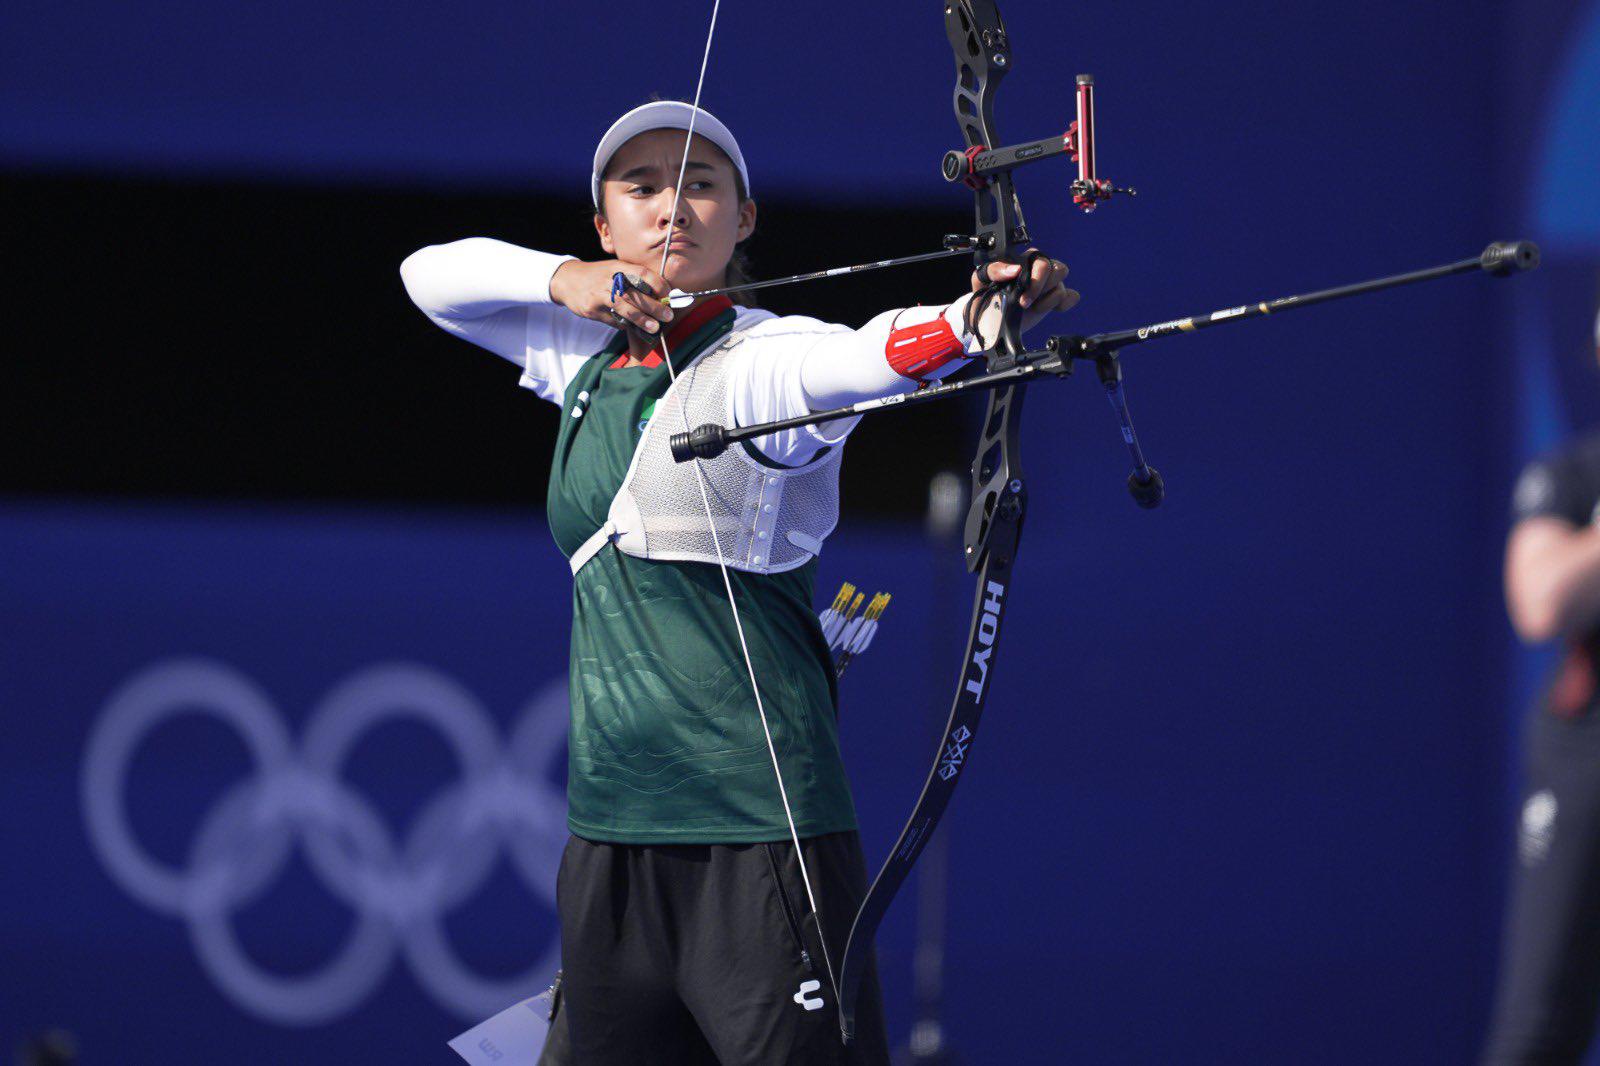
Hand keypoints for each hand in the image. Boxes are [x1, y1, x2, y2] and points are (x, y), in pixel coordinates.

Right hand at [549, 259, 674, 333]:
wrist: (567, 280)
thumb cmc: (598, 276)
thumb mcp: (614, 270)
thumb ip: (633, 280)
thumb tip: (660, 298)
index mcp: (618, 267)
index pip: (642, 273)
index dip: (658, 284)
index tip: (668, 294)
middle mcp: (609, 279)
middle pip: (635, 294)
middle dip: (654, 306)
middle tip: (668, 315)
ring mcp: (599, 295)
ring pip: (624, 308)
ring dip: (641, 319)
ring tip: (655, 327)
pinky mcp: (591, 309)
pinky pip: (612, 319)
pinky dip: (624, 325)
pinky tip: (632, 327)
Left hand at [967, 251, 1079, 342]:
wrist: (989, 320)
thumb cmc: (986, 296)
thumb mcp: (982, 279)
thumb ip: (995, 269)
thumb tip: (1015, 269)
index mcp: (1024, 261)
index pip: (1041, 260)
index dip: (1036, 280)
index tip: (1022, 298)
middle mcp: (1038, 271)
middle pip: (1059, 270)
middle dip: (1042, 289)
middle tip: (1025, 303)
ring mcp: (1048, 285)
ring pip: (1063, 286)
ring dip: (1049, 300)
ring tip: (1034, 308)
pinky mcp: (1054, 300)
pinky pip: (1072, 296)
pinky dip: (1063, 304)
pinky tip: (1051, 309)